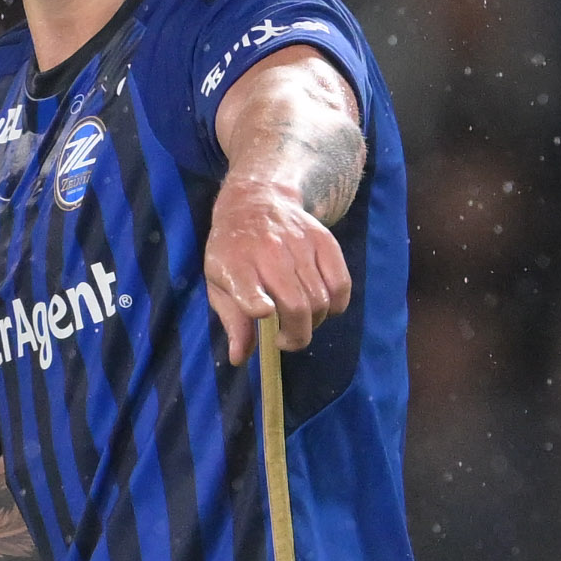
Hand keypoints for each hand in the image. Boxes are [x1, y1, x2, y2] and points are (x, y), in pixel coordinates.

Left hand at [205, 169, 347, 366]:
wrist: (255, 201)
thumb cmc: (233, 251)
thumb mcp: (219, 284)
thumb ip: (233, 322)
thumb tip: (240, 359)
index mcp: (236, 267)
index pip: (248, 288)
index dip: (256, 304)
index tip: (264, 313)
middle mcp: (270, 255)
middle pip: (297, 306)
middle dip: (297, 336)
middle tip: (286, 340)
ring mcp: (300, 247)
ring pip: (321, 300)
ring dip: (314, 322)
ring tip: (300, 322)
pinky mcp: (324, 242)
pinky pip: (341, 283)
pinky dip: (337, 304)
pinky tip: (323, 308)